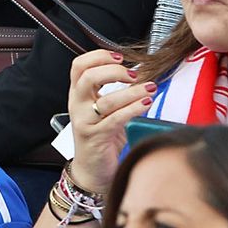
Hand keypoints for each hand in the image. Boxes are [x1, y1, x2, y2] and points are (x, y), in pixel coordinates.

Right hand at [67, 49, 154, 193]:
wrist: (92, 170)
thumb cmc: (102, 138)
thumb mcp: (103, 110)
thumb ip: (111, 92)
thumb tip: (139, 73)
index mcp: (78, 95)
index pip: (79, 66)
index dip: (99, 56)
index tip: (120, 57)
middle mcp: (77, 106)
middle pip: (86, 77)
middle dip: (113, 71)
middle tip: (133, 75)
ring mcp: (85, 122)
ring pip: (105, 100)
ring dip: (131, 91)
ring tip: (150, 88)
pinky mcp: (96, 137)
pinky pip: (116, 119)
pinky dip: (133, 108)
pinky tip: (146, 102)